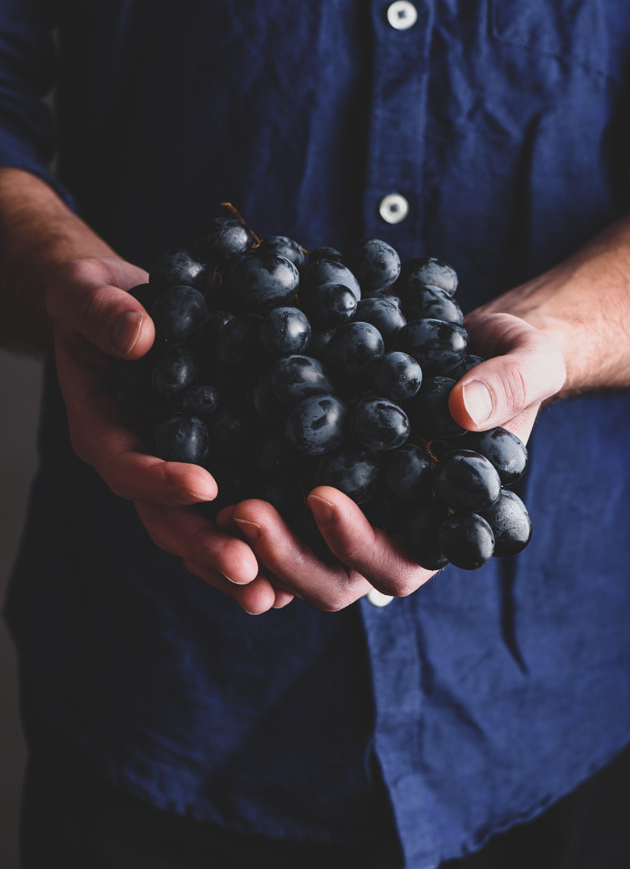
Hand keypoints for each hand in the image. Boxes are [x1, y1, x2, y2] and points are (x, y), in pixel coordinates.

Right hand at [45, 255, 288, 610]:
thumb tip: (141, 336)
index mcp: (102, 430)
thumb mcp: (85, 290)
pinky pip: (227, 512)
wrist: (121, 310)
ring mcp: (171, 472)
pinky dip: (255, 540)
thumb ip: (105, 313)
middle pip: (164, 519)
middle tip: (248, 568)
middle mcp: (136, 462)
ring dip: (232, 561)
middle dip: (204, 545)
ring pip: (196, 530)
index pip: (126, 466)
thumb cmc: (96, 298)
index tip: (204, 483)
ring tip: (274, 591)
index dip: (159, 479)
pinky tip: (291, 567)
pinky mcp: (209, 466)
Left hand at [212, 310, 565, 614]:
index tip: (321, 497)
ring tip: (212, 494)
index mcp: (441, 527)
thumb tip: (468, 408)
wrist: (480, 341)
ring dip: (252, 538)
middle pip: (332, 579)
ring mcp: (351, 508)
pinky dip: (242, 492)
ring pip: (293, 553)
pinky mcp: (317, 472)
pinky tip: (203, 463)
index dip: (358, 544)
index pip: (400, 565)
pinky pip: (276, 498)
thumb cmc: (516, 362)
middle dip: (286, 552)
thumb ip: (509, 386)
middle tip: (241, 508)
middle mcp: (391, 531)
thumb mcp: (525, 363)